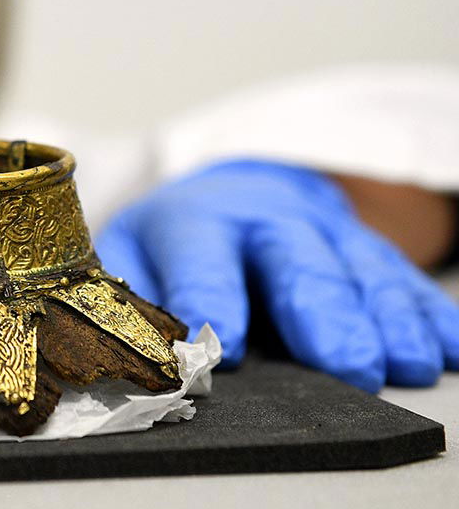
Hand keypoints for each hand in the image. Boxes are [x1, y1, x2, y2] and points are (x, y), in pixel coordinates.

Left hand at [95, 160, 458, 391]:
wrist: (228, 195)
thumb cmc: (172, 245)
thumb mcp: (131, 257)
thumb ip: (130, 301)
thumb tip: (132, 357)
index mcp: (193, 220)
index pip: (201, 259)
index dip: (212, 299)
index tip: (224, 348)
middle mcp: (262, 219)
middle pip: (296, 261)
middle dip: (324, 313)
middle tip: (346, 364)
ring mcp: (321, 229)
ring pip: (358, 269)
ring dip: (386, 317)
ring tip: (404, 364)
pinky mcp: (362, 247)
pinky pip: (400, 276)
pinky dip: (426, 311)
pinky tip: (445, 346)